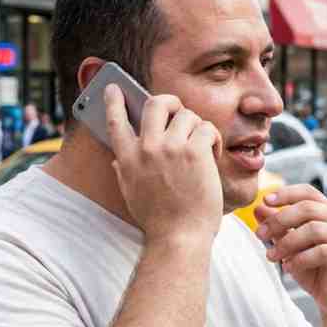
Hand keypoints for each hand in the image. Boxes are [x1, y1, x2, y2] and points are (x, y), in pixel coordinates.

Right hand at [104, 84, 223, 244]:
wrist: (179, 238)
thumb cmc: (158, 220)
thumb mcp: (131, 193)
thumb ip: (123, 171)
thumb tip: (116, 159)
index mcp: (127, 158)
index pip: (115, 120)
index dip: (113, 100)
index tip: (114, 88)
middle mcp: (146, 148)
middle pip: (156, 104)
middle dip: (171, 102)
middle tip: (179, 110)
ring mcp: (170, 148)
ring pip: (187, 114)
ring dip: (197, 126)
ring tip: (202, 145)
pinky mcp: (195, 152)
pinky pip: (206, 128)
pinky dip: (213, 138)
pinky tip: (212, 153)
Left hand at [254, 185, 326, 321]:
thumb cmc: (316, 271)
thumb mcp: (290, 247)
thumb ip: (278, 227)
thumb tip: (258, 209)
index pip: (308, 192)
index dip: (286, 193)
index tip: (265, 200)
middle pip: (308, 208)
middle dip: (279, 220)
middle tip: (260, 234)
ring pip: (314, 229)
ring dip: (287, 243)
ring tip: (272, 256)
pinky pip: (323, 252)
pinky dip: (301, 259)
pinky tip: (289, 268)